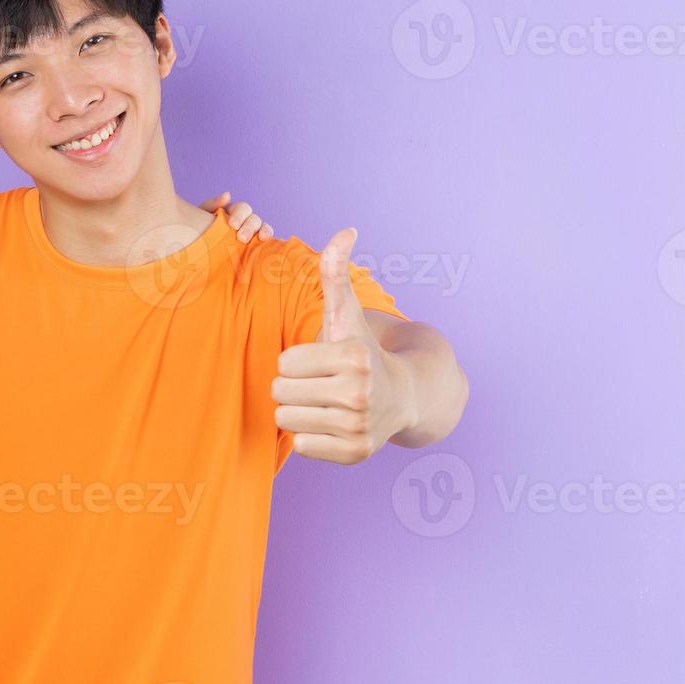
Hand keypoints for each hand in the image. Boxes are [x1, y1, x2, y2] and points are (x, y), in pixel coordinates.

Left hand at [199, 191, 274, 242]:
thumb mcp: (202, 216)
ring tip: (262, 239)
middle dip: (249, 227)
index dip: (240, 215)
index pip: (243, 208)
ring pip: (264, 228)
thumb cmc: (198, 230)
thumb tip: (227, 195)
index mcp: (234, 212)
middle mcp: (246, 221)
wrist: (199, 250)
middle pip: (254, 219)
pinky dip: (271, 242)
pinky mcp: (257, 246)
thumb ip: (212, 204)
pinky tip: (271, 245)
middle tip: (242, 238)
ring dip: (264, 231)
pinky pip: (267, 243)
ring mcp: (253, 233)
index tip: (232, 225)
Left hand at [271, 228, 416, 464]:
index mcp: (354, 356)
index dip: (296, 360)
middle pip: (280, 392)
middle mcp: (359, 393)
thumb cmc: (361, 349)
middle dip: (293, 385)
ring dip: (298, 411)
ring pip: (285, 419)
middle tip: (320, 383)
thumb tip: (345, 229)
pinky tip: (331, 424)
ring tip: (325, 403)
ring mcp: (358, 426)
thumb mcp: (345, 312)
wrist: (404, 396)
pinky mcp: (354, 454)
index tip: (321, 360)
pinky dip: (309, 436)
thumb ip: (335, 272)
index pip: (284, 362)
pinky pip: (300, 445)